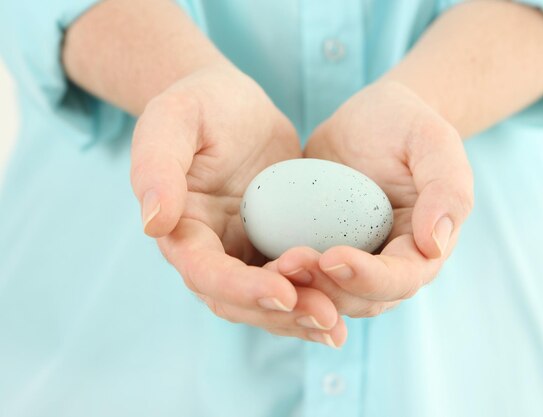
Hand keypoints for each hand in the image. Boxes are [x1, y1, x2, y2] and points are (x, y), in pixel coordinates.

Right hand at [130, 64, 345, 346]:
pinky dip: (316, 298)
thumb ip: (156, 165)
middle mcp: (210, 251)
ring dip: (301, 317)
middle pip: (239, 301)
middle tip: (327, 316)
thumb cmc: (200, 105)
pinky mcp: (273, 246)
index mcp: (181, 229)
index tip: (283, 292)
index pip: (204, 272)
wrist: (232, 105)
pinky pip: (293, 283)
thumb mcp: (173, 119)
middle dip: (280, 314)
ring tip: (338, 324)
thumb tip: (153, 223)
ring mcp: (243, 253)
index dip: (240, 287)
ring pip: (267, 303)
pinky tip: (346, 311)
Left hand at [270, 80, 473, 316]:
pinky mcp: (321, 251)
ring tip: (271, 266)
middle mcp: (389, 265)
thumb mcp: (434, 142)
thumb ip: (447, 189)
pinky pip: (303, 277)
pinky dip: (283, 278)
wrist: (372, 120)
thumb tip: (435, 245)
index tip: (334, 257)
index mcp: (423, 249)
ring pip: (328, 297)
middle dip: (326, 289)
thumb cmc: (407, 126)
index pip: (401, 278)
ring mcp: (353, 262)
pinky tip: (258, 265)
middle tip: (289, 262)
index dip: (369, 276)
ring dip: (301, 289)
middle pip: (360, 299)